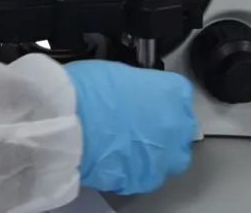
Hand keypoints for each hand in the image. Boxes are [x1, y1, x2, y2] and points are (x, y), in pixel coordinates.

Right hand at [64, 60, 194, 194]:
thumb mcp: (116, 72)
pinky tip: (117, 160)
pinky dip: (136, 169)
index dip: (162, 97)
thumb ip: (136, 85)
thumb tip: (132, 91)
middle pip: (182, 128)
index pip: (180, 93)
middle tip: (140, 123)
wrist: (68, 123)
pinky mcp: (145, 179)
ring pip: (172, 157)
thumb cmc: (86, 91)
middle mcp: (176, 125)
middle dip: (166, 126)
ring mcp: (163, 155)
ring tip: (130, 145)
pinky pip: (147, 175)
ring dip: (156, 151)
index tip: (150, 99)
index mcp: (171, 92)